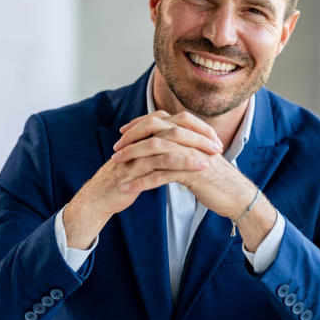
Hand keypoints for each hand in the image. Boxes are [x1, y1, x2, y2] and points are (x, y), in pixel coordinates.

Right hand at [63, 111, 222, 247]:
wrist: (100, 198)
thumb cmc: (125, 181)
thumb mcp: (145, 164)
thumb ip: (160, 154)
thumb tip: (182, 151)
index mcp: (145, 135)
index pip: (175, 121)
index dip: (196, 127)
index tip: (214, 138)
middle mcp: (142, 138)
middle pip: (175, 126)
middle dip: (199, 134)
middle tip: (218, 145)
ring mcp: (138, 150)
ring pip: (170, 141)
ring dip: (194, 147)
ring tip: (214, 155)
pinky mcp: (136, 166)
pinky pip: (162, 160)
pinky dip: (183, 162)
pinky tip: (200, 167)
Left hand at [114, 116, 277, 249]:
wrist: (237, 196)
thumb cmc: (218, 179)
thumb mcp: (200, 158)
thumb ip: (185, 148)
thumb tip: (168, 144)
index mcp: (192, 134)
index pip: (161, 120)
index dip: (140, 124)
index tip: (124, 132)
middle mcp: (191, 140)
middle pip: (154, 130)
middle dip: (132, 138)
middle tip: (116, 148)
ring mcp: (191, 155)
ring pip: (154, 150)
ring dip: (132, 157)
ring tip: (115, 165)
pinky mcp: (191, 173)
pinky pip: (160, 175)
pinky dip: (140, 182)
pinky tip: (127, 188)